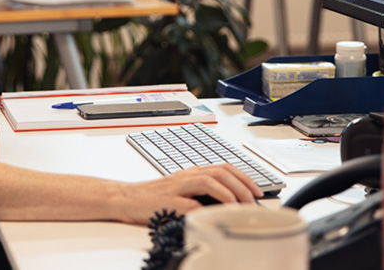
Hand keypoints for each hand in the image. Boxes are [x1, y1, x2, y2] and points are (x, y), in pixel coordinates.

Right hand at [116, 164, 262, 224]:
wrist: (126, 198)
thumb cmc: (155, 197)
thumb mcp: (183, 191)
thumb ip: (203, 194)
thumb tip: (229, 204)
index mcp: (193, 172)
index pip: (224, 168)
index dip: (244, 177)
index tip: (258, 191)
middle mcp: (188, 175)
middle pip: (221, 172)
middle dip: (242, 186)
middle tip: (253, 202)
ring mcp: (178, 187)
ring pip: (209, 181)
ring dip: (229, 194)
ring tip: (239, 207)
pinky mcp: (168, 201)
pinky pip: (191, 203)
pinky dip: (206, 208)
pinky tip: (215, 216)